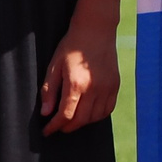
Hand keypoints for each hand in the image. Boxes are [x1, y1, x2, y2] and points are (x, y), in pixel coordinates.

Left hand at [40, 15, 120, 133]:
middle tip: (58, 127)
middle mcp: (94, 88)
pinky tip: (89, 113)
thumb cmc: (71, 47)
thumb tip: (46, 113)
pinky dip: (98, 116)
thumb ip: (49, 91)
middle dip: (67, 127)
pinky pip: (108, 109)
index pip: (65, 115)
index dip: (54, 126)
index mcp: (76, 84)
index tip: (47, 131)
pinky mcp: (115, 85)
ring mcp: (107, 88)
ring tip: (73, 119)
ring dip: (82, 123)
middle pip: (81, 120)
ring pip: (95, 117)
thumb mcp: (54, 66)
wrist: (95, 30)